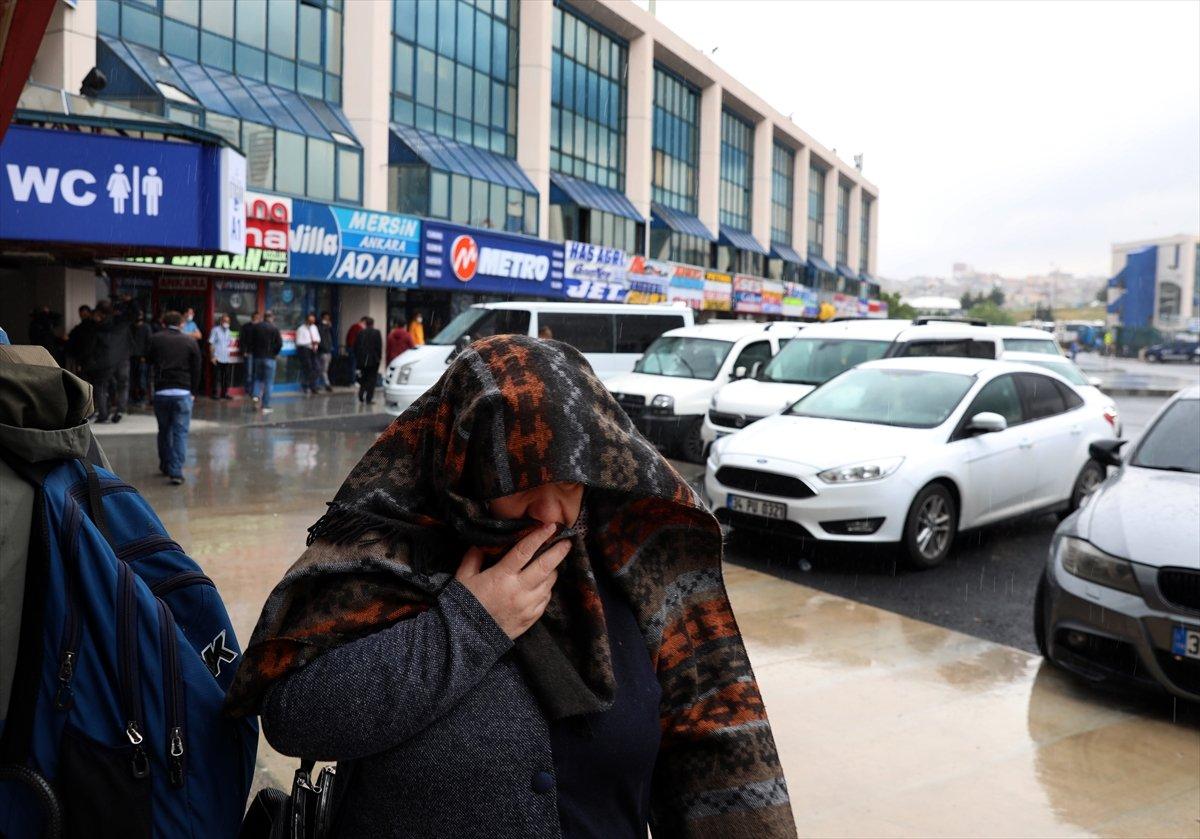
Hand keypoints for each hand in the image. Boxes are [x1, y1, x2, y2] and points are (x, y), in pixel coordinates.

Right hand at [454, 523, 569, 639]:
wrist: (467, 639)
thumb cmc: (463, 605)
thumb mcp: (463, 578)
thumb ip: (473, 557)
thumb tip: (482, 544)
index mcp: (501, 577)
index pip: (524, 551)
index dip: (539, 536)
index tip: (550, 526)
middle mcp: (518, 590)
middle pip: (545, 566)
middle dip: (559, 552)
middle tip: (566, 541)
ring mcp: (527, 606)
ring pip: (549, 583)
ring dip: (553, 571)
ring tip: (552, 563)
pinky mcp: (530, 618)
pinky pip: (545, 600)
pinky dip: (546, 590)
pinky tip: (542, 585)